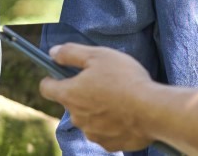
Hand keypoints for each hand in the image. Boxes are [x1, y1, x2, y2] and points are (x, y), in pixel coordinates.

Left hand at [39, 43, 159, 150]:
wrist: (151, 110)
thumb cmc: (125, 78)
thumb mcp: (99, 55)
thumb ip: (72, 53)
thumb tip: (53, 52)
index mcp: (70, 94)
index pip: (46, 88)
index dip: (52, 78)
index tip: (62, 73)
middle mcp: (76, 117)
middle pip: (72, 102)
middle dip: (84, 93)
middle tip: (106, 81)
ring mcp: (91, 133)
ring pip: (89, 118)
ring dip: (98, 109)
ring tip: (120, 98)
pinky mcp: (108, 144)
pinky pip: (105, 131)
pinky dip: (112, 123)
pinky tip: (127, 114)